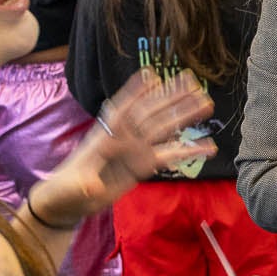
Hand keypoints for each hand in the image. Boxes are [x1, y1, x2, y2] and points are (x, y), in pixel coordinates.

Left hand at [42, 70, 214, 221]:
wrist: (72, 200)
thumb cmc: (67, 187)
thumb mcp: (74, 186)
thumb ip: (84, 184)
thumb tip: (91, 186)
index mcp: (106, 134)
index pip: (123, 108)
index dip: (135, 91)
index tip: (152, 75)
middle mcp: (125, 136)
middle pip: (152, 113)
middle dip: (172, 99)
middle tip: (195, 84)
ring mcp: (136, 149)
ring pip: (165, 129)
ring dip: (185, 116)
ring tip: (207, 104)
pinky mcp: (145, 165)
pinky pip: (170, 155)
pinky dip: (188, 151)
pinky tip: (209, 147)